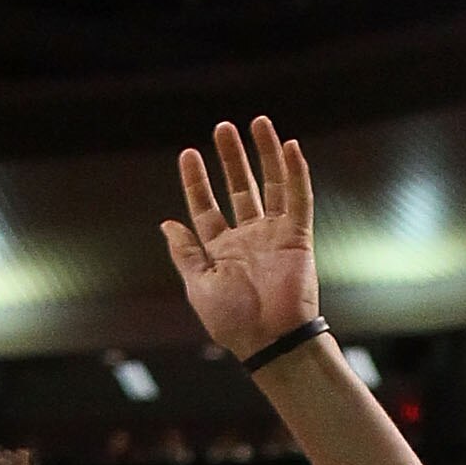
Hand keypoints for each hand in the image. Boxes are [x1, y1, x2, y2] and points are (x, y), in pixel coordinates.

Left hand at [163, 118, 318, 361]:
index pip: (207, 207)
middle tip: (223, 127)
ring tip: (257, 123)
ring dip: (265, 154)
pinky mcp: (298, 238)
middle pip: (240, 188)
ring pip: (272, 185)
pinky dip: (296, 173)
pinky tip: (290, 147)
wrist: (271, 341)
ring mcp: (275, 236)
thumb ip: (185, 253)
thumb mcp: (198, 285)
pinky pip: (299, 199)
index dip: (197, 181)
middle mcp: (249, 238)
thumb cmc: (233, 322)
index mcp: (222, 250)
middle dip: (231, 158)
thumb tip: (166, 223)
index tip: (188, 154)